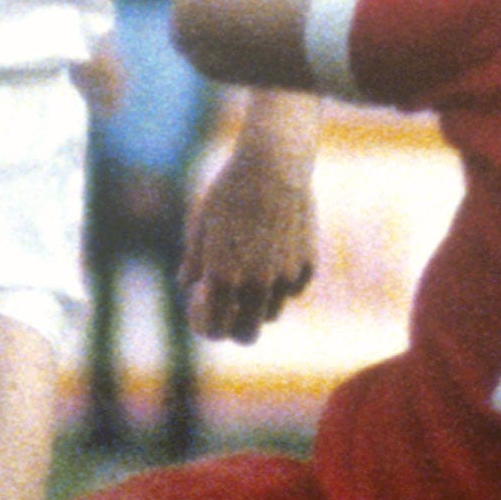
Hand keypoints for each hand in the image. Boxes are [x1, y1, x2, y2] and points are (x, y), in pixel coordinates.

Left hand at [181, 123, 317, 341]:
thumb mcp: (199, 226)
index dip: (205, 326)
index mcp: (223, 278)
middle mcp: (257, 284)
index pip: (213, 331)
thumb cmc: (228, 193)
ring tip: (250, 271)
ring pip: (271, 313)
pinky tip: (274, 250)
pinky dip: (281, 281)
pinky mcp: (307, 266)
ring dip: (258, 303)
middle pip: (247, 335)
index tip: (204, 309)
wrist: (274, 164)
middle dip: (234, 327)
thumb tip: (193, 287)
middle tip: (228, 309)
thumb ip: (193, 265)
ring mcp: (286, 277)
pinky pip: (291, 288)